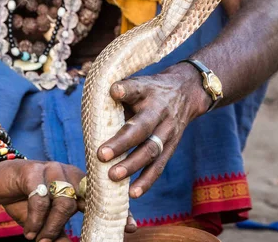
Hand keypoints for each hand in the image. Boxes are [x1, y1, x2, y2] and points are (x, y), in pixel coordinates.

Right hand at [0, 159, 136, 241]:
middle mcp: (69, 173)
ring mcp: (52, 169)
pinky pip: (41, 198)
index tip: (131, 227)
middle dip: (78, 223)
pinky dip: (36, 220)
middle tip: (55, 241)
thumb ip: (60, 232)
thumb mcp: (44, 219)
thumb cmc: (25, 199)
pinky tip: (30, 232)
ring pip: (65, 200)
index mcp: (77, 182)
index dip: (117, 209)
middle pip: (84, 198)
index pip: (101, 196)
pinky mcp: (33, 171)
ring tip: (41, 240)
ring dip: (52, 226)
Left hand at [97, 63, 210, 198]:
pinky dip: (146, 181)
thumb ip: (119, 95)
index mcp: (147, 91)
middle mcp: (160, 111)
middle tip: (102, 154)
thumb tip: (92, 108)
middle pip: (142, 127)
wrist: (185, 93)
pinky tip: (133, 193)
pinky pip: (159, 166)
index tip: (114, 91)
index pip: (137, 88)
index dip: (126, 90)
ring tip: (113, 176)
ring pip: (151, 150)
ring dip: (132, 165)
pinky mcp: (171, 147)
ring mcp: (168, 131)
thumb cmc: (149, 91)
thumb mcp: (138, 84)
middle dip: (122, 142)